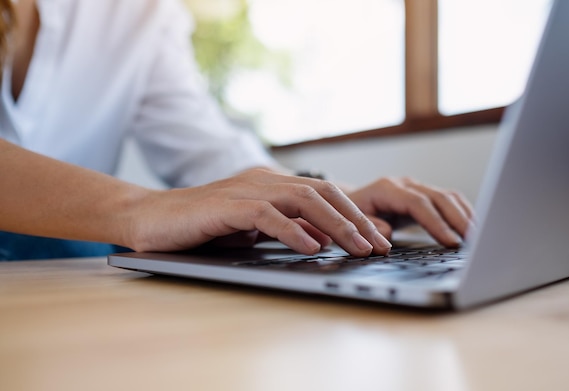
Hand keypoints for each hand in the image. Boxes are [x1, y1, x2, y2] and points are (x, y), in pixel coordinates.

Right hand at [128, 168, 391, 255]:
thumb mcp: (253, 229)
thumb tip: (322, 239)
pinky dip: (293, 231)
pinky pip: (267, 215)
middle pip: (322, 193)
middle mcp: (264, 180)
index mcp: (272, 184)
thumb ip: (286, 228)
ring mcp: (245, 189)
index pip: (324, 194)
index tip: (378, 237)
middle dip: (356, 219)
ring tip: (358, 247)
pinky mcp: (226, 206)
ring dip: (335, 225)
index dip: (355, 214)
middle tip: (380, 244)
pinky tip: (311, 248)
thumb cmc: (202, 226)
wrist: (150, 218)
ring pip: (302, 199)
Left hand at [346, 177, 473, 246]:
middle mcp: (405, 184)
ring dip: (466, 216)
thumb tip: (386, 233)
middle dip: (460, 220)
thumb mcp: (350, 221)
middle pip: (440, 197)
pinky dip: (463, 214)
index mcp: (387, 189)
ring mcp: (416, 187)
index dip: (436, 223)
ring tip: (481, 237)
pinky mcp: (424, 195)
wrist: (348, 201)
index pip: (418, 204)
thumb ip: (367, 227)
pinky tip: (473, 229)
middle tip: (476, 241)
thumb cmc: (348, 213)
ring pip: (449, 197)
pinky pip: (449, 201)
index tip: (451, 242)